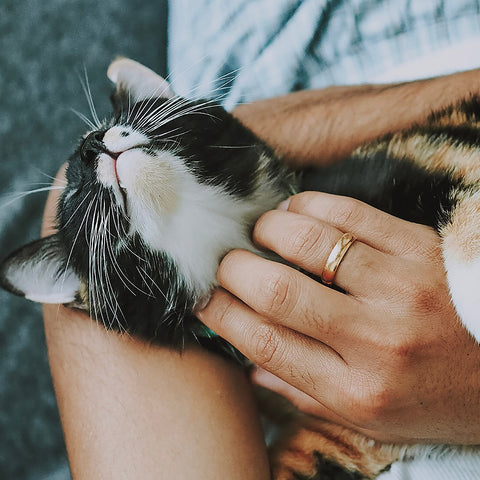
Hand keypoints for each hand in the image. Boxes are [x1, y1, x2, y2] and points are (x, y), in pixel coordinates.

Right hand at [197, 191, 479, 443]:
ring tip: (260, 235)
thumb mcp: (370, 418)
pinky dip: (309, 207)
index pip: (266, 343)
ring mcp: (400, 287)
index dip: (221, 313)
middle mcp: (374, 339)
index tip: (203, 296)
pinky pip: (349, 214)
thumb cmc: (432, 397)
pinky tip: (295, 213)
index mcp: (355, 390)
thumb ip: (305, 390)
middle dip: (235, 269)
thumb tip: (249, 364)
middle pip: (277, 291)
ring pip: (308, 242)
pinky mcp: (420, 248)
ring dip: (268, 230)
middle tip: (227, 263)